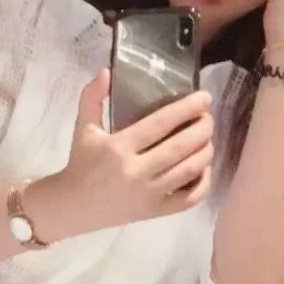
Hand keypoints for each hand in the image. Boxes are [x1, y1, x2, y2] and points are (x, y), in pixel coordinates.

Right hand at [29, 70, 213, 239]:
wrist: (75, 206)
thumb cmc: (82, 163)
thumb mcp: (83, 128)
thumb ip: (92, 98)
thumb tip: (108, 71)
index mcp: (118, 148)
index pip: (160, 124)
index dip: (186, 109)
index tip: (204, 98)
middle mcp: (136, 172)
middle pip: (180, 147)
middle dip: (201, 129)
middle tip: (208, 117)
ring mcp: (148, 194)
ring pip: (189, 171)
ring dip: (205, 151)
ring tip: (208, 138)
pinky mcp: (155, 211)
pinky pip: (189, 199)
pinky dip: (203, 183)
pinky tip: (204, 167)